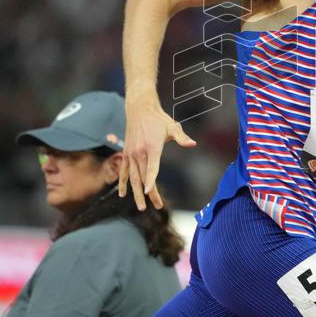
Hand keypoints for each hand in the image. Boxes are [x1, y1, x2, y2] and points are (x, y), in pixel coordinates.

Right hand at [120, 96, 195, 210]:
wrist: (139, 109)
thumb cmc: (159, 119)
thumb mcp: (172, 127)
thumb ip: (182, 138)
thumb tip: (192, 144)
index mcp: (152, 147)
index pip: (152, 168)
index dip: (151, 181)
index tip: (149, 193)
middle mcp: (139, 152)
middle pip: (143, 177)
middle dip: (149, 194)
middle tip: (157, 207)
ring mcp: (131, 154)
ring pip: (133, 178)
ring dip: (136, 193)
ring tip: (141, 207)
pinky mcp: (126, 153)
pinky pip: (123, 171)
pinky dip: (123, 182)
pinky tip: (122, 194)